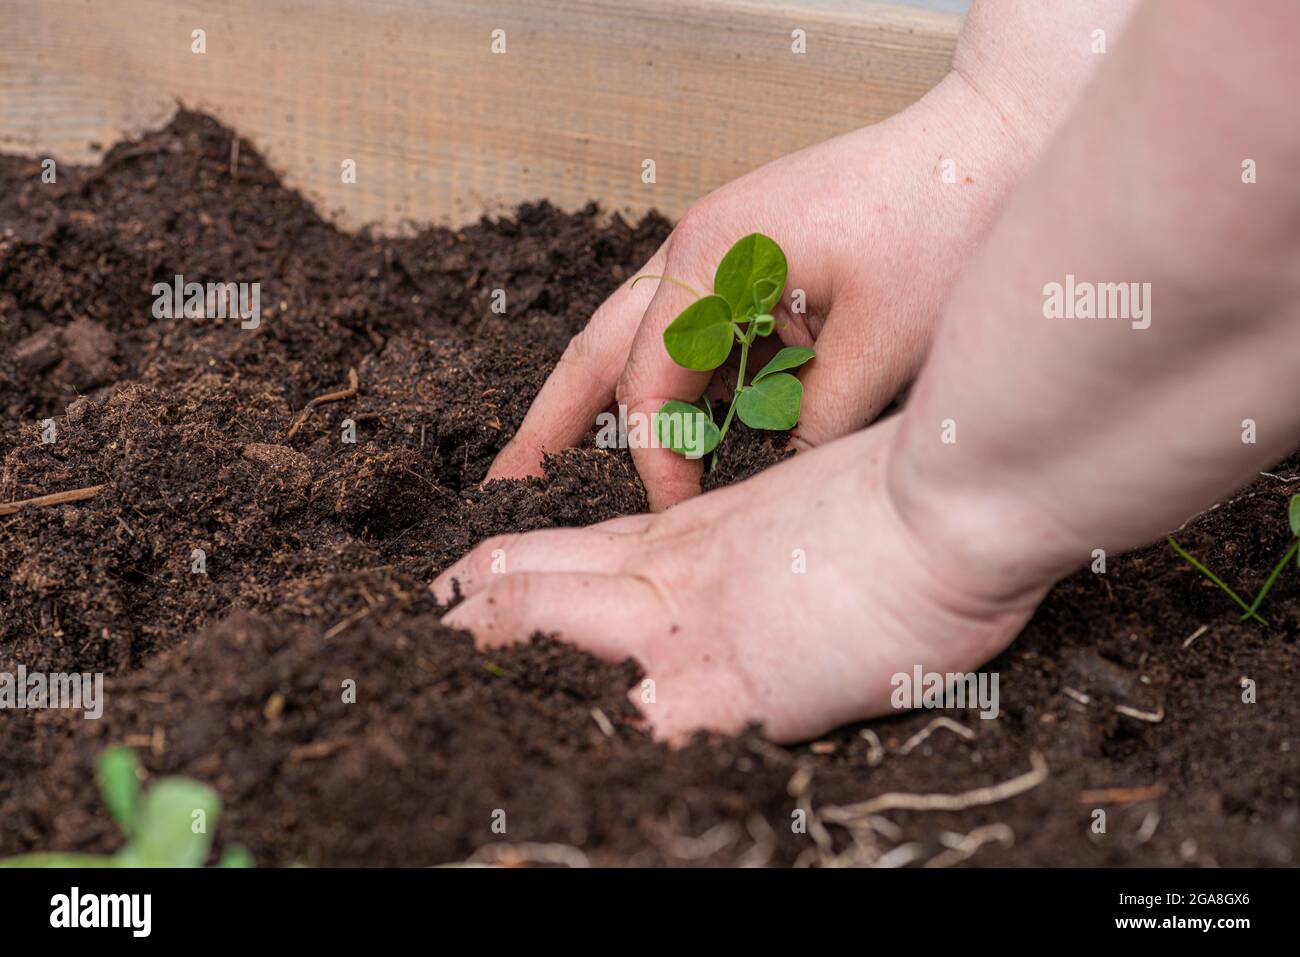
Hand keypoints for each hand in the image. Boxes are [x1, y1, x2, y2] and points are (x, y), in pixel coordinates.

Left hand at [435, 418, 1045, 742]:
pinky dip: (583, 754)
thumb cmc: (900, 496)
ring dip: (483, 663)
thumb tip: (746, 565)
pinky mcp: (721, 685)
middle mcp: (657, 573)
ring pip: (532, 628)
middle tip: (412, 656)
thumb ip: (751, 539)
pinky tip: (552, 777)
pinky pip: (622, 729)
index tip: (452, 603)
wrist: (951, 501)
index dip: (485, 577)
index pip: (543, 547)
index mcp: (674, 535)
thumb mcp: (800, 509)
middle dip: (457, 622)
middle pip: (514, 583)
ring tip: (432, 704)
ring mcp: (679, 625)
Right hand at [487, 72, 1033, 510]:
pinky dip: (674, 382)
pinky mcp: (749, 257)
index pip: (648, 388)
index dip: (654, 463)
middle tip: (502, 484)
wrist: (993, 136)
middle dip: (549, 422)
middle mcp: (695, 250)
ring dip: (601, 400)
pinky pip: (689, 328)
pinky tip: (677, 430)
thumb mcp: (879, 350)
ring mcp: (718, 248)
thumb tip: (771, 494)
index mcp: (711, 263)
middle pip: (595, 348)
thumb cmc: (944, 225)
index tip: (676, 516)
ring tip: (557, 464)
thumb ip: (811, 431)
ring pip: (633, 336)